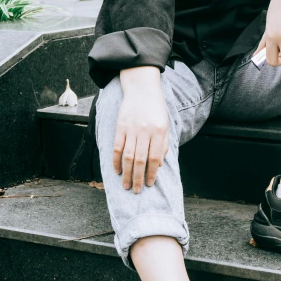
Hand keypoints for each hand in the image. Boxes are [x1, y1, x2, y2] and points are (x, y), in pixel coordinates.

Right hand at [113, 72, 169, 192]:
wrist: (142, 88)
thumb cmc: (156, 108)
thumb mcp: (165, 124)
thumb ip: (163, 144)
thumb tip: (160, 164)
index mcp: (159, 131)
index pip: (155, 158)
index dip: (152, 173)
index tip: (150, 184)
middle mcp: (145, 131)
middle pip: (140, 160)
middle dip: (138, 178)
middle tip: (136, 191)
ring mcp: (131, 128)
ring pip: (127, 156)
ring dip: (126, 173)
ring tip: (126, 185)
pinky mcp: (120, 126)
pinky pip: (117, 147)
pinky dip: (116, 160)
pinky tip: (116, 170)